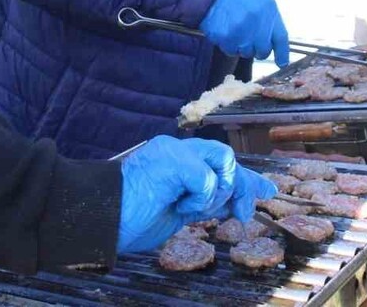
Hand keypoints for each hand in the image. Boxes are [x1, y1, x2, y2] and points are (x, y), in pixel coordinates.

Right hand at [117, 136, 275, 253]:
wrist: (101, 216)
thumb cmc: (132, 218)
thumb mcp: (180, 212)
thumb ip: (206, 202)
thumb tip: (237, 203)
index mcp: (177, 161)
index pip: (219, 164)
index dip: (245, 179)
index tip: (265, 191)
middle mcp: (178, 149)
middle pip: (227, 159)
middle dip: (242, 187)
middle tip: (243, 213)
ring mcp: (175, 150)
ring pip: (222, 162)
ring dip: (214, 193)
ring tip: (190, 208)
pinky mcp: (173, 158)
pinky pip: (206, 178)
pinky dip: (199, 197)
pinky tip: (179, 205)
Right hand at [198, 0, 289, 66]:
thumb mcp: (262, 0)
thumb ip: (271, 20)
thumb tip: (274, 44)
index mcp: (268, 9)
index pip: (280, 38)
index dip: (282, 54)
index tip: (282, 63)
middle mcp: (256, 20)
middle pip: (263, 50)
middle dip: (258, 49)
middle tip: (250, 40)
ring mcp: (239, 29)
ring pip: (245, 53)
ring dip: (242, 46)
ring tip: (236, 31)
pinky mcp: (224, 35)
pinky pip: (230, 50)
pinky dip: (228, 45)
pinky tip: (226, 30)